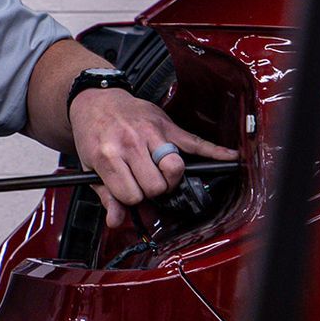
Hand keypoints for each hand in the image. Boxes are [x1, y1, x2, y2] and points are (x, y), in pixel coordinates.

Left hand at [68, 89, 237, 229]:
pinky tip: (230, 157)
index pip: (132, 195)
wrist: (97, 99)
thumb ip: (105, 195)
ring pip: (175, 169)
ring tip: (161, 174)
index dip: (132, 198)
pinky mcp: (168, 125)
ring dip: (171, 178)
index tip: (129, 191)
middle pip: (156, 186)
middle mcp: (131, 143)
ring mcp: (152, 133)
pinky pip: (195, 141)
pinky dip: (214, 151)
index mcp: (109, 155)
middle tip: (144, 182)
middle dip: (152, 190)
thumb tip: (116, 222)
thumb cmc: (94, 133)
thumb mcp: (89, 166)